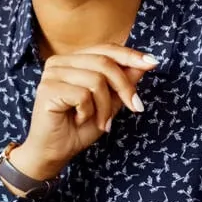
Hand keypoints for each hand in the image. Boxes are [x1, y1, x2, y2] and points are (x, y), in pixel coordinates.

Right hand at [11, 45, 157, 180]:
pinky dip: (89, 112)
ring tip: (102, 122)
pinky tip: (80, 120)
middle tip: (135, 108)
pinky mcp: (48, 89)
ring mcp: (52, 74)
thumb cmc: (79, 128)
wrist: (55, 152)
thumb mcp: (109, 103)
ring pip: (96, 80)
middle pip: (104, 63)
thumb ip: (123, 82)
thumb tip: (146, 63)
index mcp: (73, 59)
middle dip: (125, 87)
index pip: (106, 49)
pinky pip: (83, 95)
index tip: (153, 63)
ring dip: (105, 107)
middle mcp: (60, 61)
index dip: (130, 55)